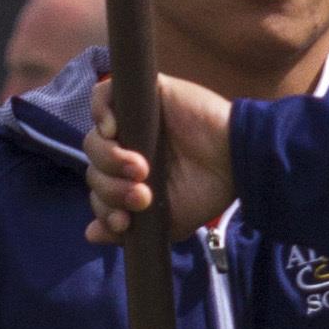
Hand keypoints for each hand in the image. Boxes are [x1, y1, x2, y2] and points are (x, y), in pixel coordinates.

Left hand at [85, 72, 237, 245]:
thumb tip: (92, 234)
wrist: (236, 162)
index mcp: (131, 177)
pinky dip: (100, 112)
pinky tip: (113, 131)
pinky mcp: (143, 94)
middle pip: (95, 167)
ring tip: (140, 169)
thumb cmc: (207, 191)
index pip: (99, 190)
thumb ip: (129, 229)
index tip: (124, 221)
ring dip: (110, 159)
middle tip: (141, 194)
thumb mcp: (167, 221)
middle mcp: (128, 148)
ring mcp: (132, 121)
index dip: (104, 207)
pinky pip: (102, 95)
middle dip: (112, 188)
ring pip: (95, 139)